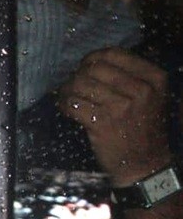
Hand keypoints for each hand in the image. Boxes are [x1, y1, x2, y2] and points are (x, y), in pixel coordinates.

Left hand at [59, 48, 171, 186]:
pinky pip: (73, 104)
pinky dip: (64, 104)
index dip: (92, 58)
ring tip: (66, 96)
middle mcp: (141, 90)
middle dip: (77, 74)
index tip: (84, 67)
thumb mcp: (151, 96)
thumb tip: (92, 61)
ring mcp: (122, 107)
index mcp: (154, 78)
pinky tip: (66, 108)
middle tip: (72, 84)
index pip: (114, 54)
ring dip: (67, 89)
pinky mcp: (102, 124)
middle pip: (93, 68)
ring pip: (80, 84)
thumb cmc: (143, 127)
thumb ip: (130, 76)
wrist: (145, 164)